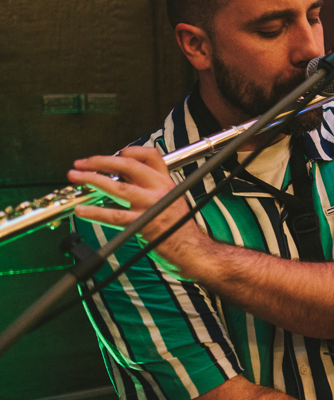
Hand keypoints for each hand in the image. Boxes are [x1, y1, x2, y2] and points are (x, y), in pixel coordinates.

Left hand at [68, 147, 208, 270]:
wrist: (192, 249)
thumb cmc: (178, 227)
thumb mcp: (170, 198)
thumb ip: (150, 187)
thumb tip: (121, 178)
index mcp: (166, 181)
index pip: (150, 155)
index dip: (129, 151)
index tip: (112, 155)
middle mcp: (160, 189)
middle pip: (128, 166)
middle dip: (100, 162)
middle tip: (81, 163)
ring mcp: (151, 206)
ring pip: (118, 187)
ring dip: (92, 180)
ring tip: (76, 177)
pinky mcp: (143, 224)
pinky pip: (115, 216)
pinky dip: (95, 212)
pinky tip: (82, 209)